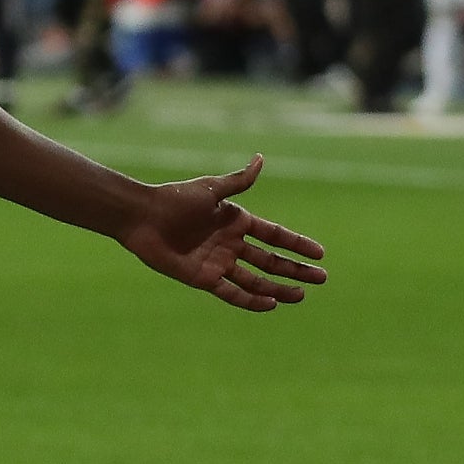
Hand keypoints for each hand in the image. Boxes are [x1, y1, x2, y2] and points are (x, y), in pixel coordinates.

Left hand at [117, 155, 326, 312]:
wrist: (141, 217)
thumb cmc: (174, 198)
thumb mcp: (211, 189)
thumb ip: (238, 181)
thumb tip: (261, 159)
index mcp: (235, 220)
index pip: (274, 235)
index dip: (296, 244)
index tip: (320, 253)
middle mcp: (229, 243)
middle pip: (270, 260)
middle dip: (295, 270)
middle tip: (322, 278)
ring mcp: (217, 262)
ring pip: (255, 279)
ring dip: (278, 288)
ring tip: (301, 295)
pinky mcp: (202, 278)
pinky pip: (231, 293)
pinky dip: (251, 300)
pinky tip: (271, 304)